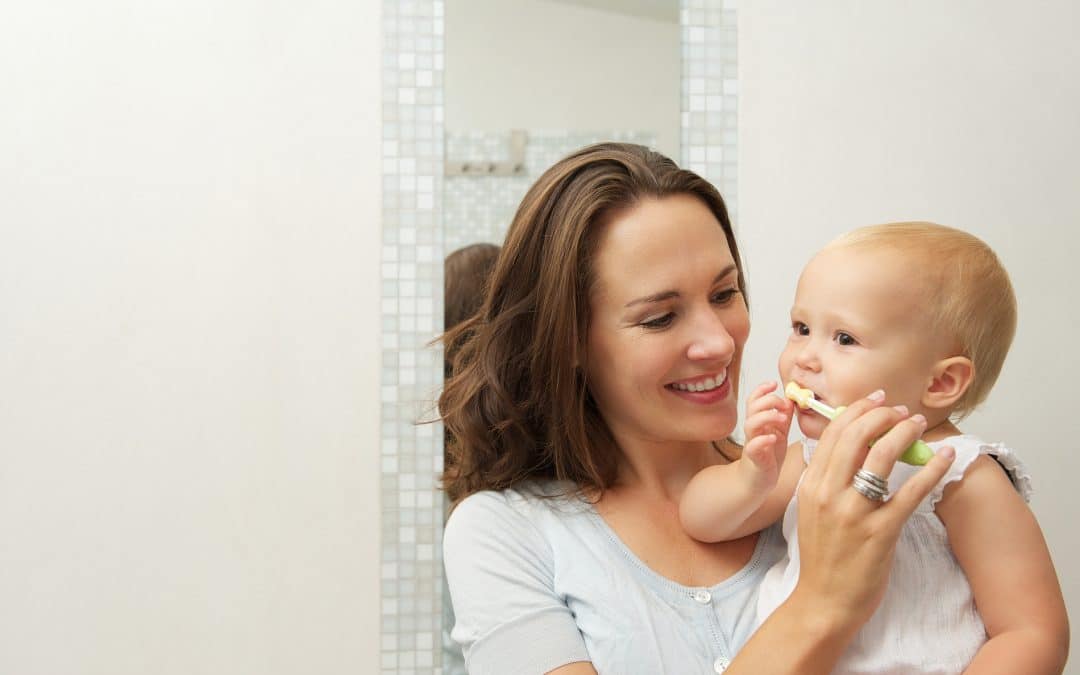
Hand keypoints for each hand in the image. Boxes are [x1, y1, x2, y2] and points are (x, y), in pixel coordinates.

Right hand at [739, 381, 794, 491]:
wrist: (757, 481)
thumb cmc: (768, 457)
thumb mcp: (779, 433)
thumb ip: (783, 417)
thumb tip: (790, 399)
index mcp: (760, 422)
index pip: (755, 399)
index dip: (762, 389)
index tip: (774, 384)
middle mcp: (754, 431)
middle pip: (752, 407)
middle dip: (768, 401)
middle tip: (783, 405)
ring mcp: (753, 443)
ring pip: (750, 424)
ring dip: (766, 417)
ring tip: (781, 419)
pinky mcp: (755, 458)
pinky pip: (753, 447)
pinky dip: (762, 440)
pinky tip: (773, 438)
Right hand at [791, 391, 955, 630]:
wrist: (823, 601)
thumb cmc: (822, 557)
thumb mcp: (811, 510)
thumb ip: (825, 480)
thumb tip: (848, 447)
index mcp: (810, 485)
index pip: (832, 434)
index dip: (856, 410)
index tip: (876, 400)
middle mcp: (828, 493)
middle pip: (856, 436)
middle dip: (882, 415)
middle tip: (901, 409)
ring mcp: (854, 512)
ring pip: (881, 456)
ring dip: (904, 432)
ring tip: (918, 424)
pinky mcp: (880, 532)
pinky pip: (910, 492)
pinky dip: (931, 470)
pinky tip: (944, 457)